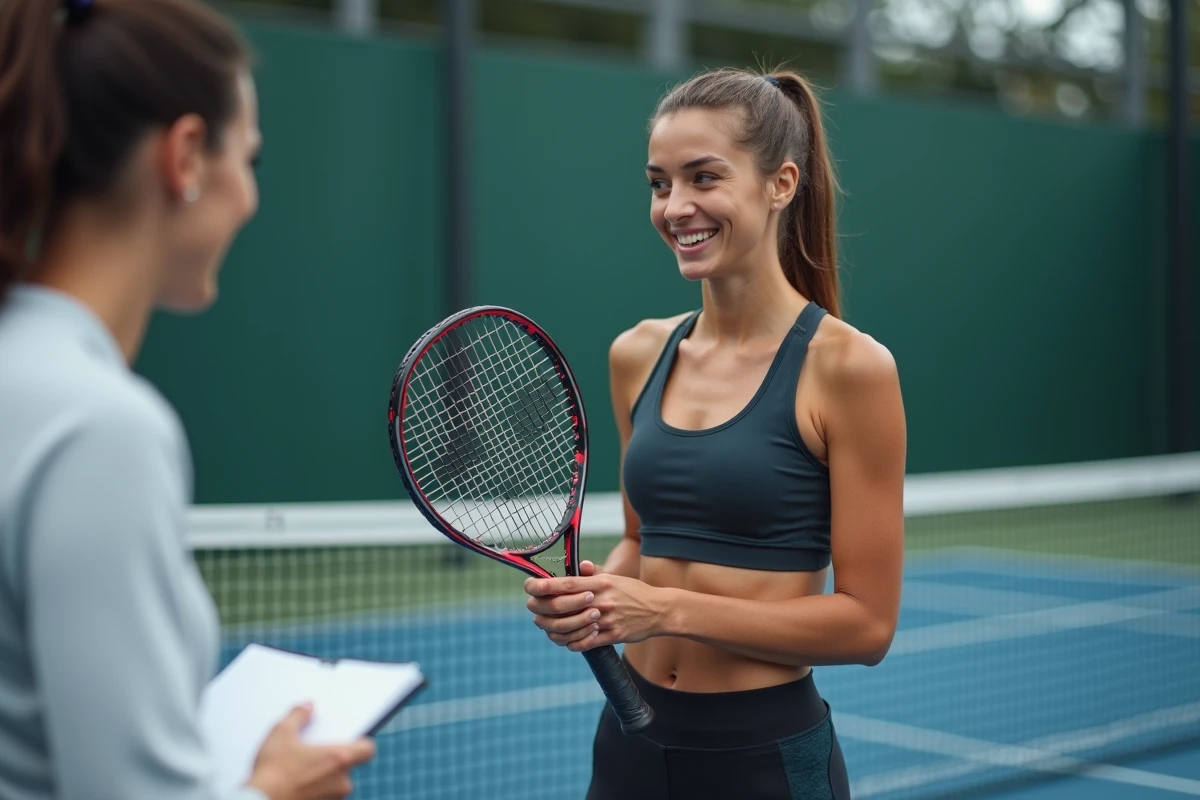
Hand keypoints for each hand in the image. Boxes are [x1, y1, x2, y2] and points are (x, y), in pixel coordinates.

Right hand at [245, 703, 376, 799]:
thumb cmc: (272, 772)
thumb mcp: (281, 734)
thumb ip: (297, 715)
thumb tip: (306, 707)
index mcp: (339, 758)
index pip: (368, 749)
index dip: (361, 742)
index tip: (349, 738)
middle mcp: (342, 782)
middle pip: (348, 766)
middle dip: (333, 760)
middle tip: (314, 753)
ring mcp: (333, 799)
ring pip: (335, 783)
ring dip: (324, 776)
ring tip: (300, 770)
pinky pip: (325, 796)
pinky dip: (315, 790)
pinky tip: (296, 784)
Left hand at [524, 560, 667, 650]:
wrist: (659, 610)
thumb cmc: (634, 592)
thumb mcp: (615, 578)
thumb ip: (595, 573)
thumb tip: (580, 565)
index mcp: (599, 584)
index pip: (565, 584)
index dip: (543, 586)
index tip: (529, 588)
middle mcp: (600, 600)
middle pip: (561, 607)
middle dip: (542, 611)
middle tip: (535, 613)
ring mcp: (606, 619)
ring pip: (569, 629)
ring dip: (554, 631)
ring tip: (548, 629)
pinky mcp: (612, 635)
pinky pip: (585, 643)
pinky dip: (572, 644)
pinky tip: (568, 641)